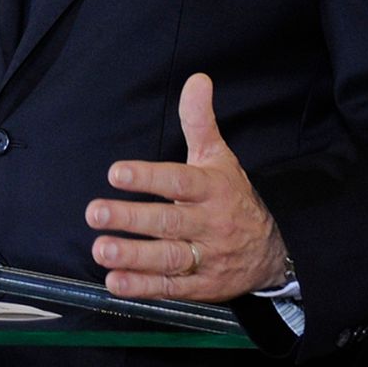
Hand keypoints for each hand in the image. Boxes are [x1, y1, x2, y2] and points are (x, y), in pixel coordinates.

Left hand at [85, 73, 288, 300]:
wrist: (273, 252)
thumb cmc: (233, 196)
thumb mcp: (219, 156)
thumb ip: (200, 121)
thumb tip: (197, 79)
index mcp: (212, 188)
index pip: (178, 182)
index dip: (148, 177)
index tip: (116, 173)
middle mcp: (209, 224)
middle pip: (168, 222)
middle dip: (130, 218)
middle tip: (94, 212)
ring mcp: (206, 258)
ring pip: (168, 258)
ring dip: (132, 255)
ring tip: (100, 248)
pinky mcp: (201, 287)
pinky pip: (171, 287)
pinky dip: (143, 287)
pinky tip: (115, 282)